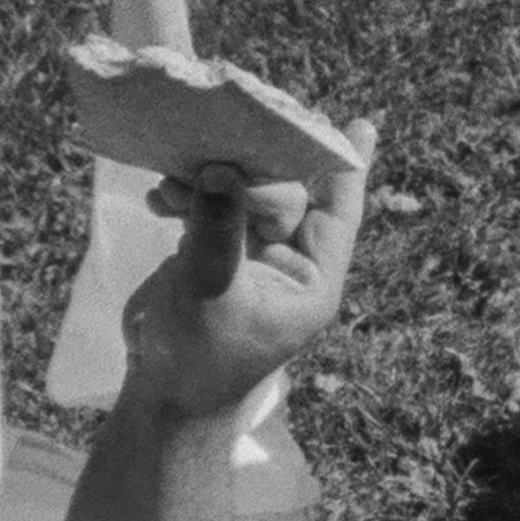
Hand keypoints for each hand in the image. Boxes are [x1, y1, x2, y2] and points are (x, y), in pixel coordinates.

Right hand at [120, 119, 375, 422]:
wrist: (162, 396)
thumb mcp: (210, 292)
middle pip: (289, 193)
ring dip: (210, 180)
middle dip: (255, 166)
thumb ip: (218, 232)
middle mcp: (290, 266)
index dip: (347, 168)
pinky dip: (187, 197)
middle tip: (224, 138)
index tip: (360, 124)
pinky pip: (210, 208)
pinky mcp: (215, 255)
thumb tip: (224, 170)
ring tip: (172, 180)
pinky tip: (158, 197)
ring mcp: (252, 258)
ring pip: (244, 195)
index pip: (340, 214)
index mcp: (313, 282)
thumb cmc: (196, 359)